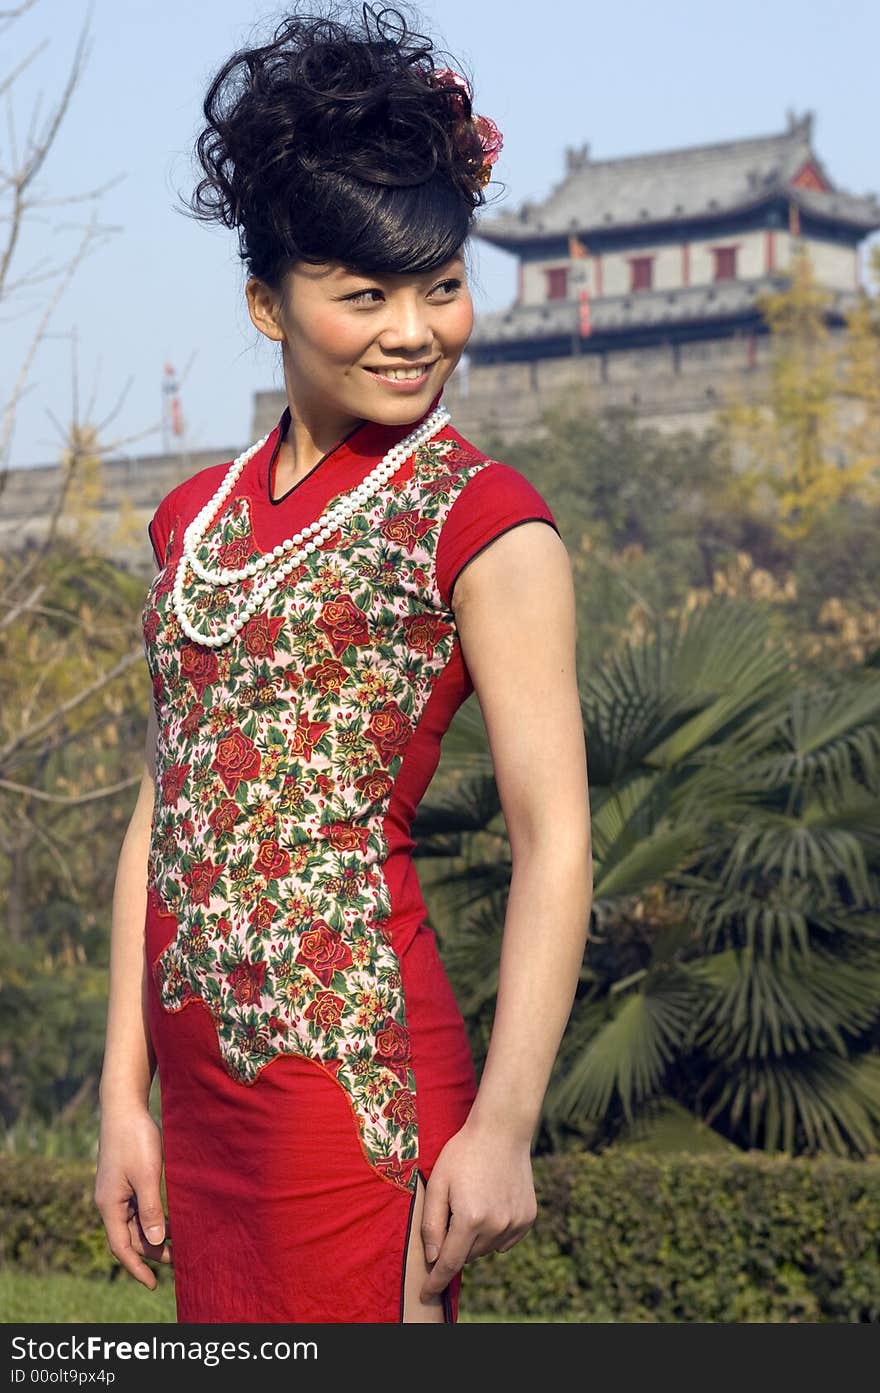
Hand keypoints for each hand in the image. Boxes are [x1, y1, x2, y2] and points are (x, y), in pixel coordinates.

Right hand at [93, 1101, 171, 1288]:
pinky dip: (152, 1216)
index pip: (121, 1248)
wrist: (124, 1107)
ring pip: (134, 1222)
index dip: (136, 1268)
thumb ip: (151, 1210)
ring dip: (153, 1234)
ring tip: (178, 1241)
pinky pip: (137, 1206)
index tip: (152, 1284)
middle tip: (179, 1258)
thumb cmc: (135, 1139)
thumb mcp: (147, 1176)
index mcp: (110, 1205)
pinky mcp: (124, 1179)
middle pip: (130, 1236)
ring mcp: (116, 1190)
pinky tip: (169, 1217)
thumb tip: (155, 1243)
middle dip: (151, 1251)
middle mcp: (109, 1202)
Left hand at [419, 1119, 537, 1301]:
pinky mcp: (528, 1218)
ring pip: (487, 1249)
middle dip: (455, 1244)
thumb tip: (434, 1259)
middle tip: (454, 1210)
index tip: (426, 1297)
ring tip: (474, 1202)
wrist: (502, 1130)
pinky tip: (491, 1204)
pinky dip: (495, 1232)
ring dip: (475, 1238)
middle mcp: (496, 1226)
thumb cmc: (463, 1154)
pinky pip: (505, 1240)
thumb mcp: (438, 1184)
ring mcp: (515, 1223)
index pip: (449, 1263)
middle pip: (467, 1255)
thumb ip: (431, 1224)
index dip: (436, 1282)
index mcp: (470, 1219)